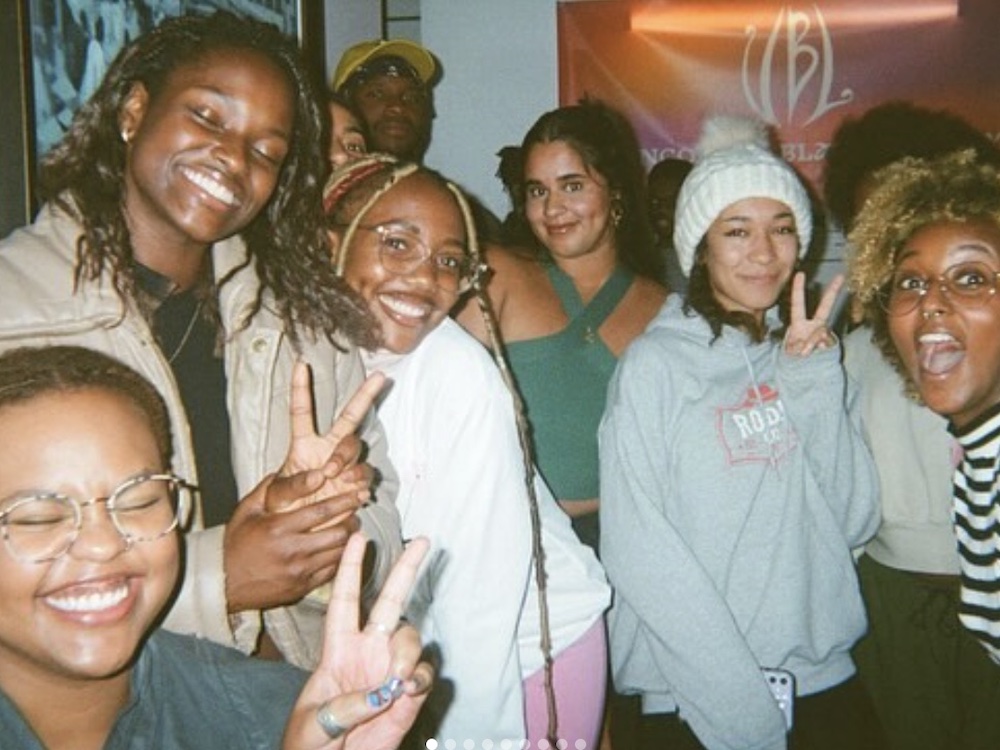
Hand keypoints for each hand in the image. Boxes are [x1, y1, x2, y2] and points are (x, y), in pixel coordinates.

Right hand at [223, 472, 360, 612]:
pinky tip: (340, 549)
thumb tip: (286, 469)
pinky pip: (331, 571)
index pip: (322, 511)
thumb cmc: (235, 545)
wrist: (224, 583)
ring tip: (352, 529)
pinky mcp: (302, 587)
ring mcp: (299, 572)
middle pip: (337, 533)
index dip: (343, 501)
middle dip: (352, 520)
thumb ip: (268, 489)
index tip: (354, 495)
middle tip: (357, 512)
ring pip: (338, 553)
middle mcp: (291, 551)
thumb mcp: (246, 511)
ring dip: (349, 540)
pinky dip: (340, 559)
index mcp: (278, 528)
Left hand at [271, 362, 386, 516]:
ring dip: (349, 459)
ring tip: (336, 476)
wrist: (300, 534)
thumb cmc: (283, 510)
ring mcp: (345, 467)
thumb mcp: (276, 498)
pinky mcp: (355, 486)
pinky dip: (359, 485)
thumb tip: (319, 474)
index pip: (301, 412)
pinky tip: (352, 495)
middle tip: (380, 377)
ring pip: (357, 449)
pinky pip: (364, 478)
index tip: (301, 363)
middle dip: (366, 395)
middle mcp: (328, 449)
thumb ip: (293, 485)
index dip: (300, 388)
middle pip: (351, 417)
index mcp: (303, 445)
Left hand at [282, 533, 433, 749]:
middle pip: (390, 601)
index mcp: (337, 649)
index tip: (357, 537)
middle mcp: (368, 651)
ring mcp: (391, 671)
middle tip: (423, 541)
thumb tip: (383, 691)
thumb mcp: (313, 724)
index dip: (349, 568)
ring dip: (405, 654)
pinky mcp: (410, 694)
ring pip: (410, 638)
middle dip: (406, 569)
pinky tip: (406, 693)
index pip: (344, 600)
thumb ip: (345, 707)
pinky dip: (419, 679)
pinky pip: (425, 673)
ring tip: (393, 684)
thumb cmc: (310, 744)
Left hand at [784, 272, 842, 356]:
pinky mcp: (830, 343)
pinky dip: (817, 348)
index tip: (800, 273)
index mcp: (799, 324)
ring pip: (820, 330)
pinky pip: (825, 341)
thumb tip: (814, 341)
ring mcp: (824, 334)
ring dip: (811, 342)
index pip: (798, 304)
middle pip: (825, 306)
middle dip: (833, 292)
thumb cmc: (794, 360)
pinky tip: (814, 354)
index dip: (798, 289)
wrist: (805, 373)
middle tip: (841, 277)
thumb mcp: (791, 351)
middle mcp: (814, 326)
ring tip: (804, 353)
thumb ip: (800, 343)